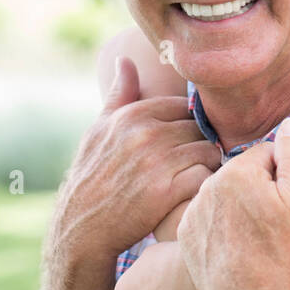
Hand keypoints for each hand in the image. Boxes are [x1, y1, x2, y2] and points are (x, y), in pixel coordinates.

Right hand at [46, 57, 220, 265]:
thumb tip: (125, 60)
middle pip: (199, 128)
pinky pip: (204, 176)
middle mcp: (144, 133)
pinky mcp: (166, 191)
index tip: (183, 144)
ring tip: (197, 177)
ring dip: (207, 165)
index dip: (187, 126)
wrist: (81, 229)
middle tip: (195, 163)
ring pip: (207, 151)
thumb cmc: (92, 177)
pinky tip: (194, 193)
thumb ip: (119, 95)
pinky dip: (204, 185)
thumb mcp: (98, 131)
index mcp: (131, 115)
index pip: (183, 107)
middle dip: (200, 145)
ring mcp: (156, 162)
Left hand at [178, 118, 289, 289]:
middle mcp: (208, 185)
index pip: (264, 155)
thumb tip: (288, 123)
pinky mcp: (184, 234)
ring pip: (222, 195)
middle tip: (272, 221)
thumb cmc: (281, 251)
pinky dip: (219, 225)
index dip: (281, 176)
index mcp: (237, 171)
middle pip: (241, 173)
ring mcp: (193, 210)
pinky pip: (206, 216)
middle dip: (257, 188)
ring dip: (237, 205)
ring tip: (254, 236)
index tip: (286, 201)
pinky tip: (234, 245)